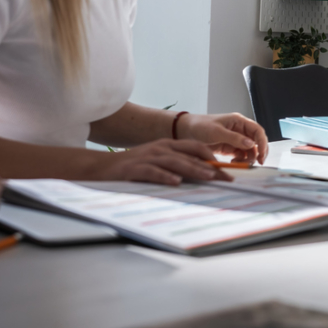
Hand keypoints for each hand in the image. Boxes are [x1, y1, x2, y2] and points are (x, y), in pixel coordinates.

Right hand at [97, 139, 230, 184]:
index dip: (213, 157)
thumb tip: (201, 174)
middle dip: (210, 167)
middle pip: (190, 155)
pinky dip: (165, 176)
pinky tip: (176, 182)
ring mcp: (147, 157)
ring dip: (194, 169)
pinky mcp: (134, 169)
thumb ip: (176, 164)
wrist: (100, 167)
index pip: (196, 147)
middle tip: (227, 177)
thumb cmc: (132, 166)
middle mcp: (160, 148)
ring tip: (209, 176)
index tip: (228, 169)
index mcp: (167, 145)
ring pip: (175, 162)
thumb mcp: (157, 161)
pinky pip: (152, 172)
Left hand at [177, 112, 267, 163]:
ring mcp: (235, 139)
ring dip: (248, 158)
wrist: (186, 132)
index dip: (262, 142)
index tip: (262, 154)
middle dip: (259, 152)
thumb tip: (251, 144)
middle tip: (258, 162)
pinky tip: (233, 162)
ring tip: (238, 163)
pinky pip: (241, 155)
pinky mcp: (230, 148)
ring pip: (250, 150)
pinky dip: (240, 160)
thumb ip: (234, 138)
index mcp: (239, 121)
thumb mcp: (216, 132)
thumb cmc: (200, 126)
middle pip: (257, 141)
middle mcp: (240, 130)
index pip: (257, 130)